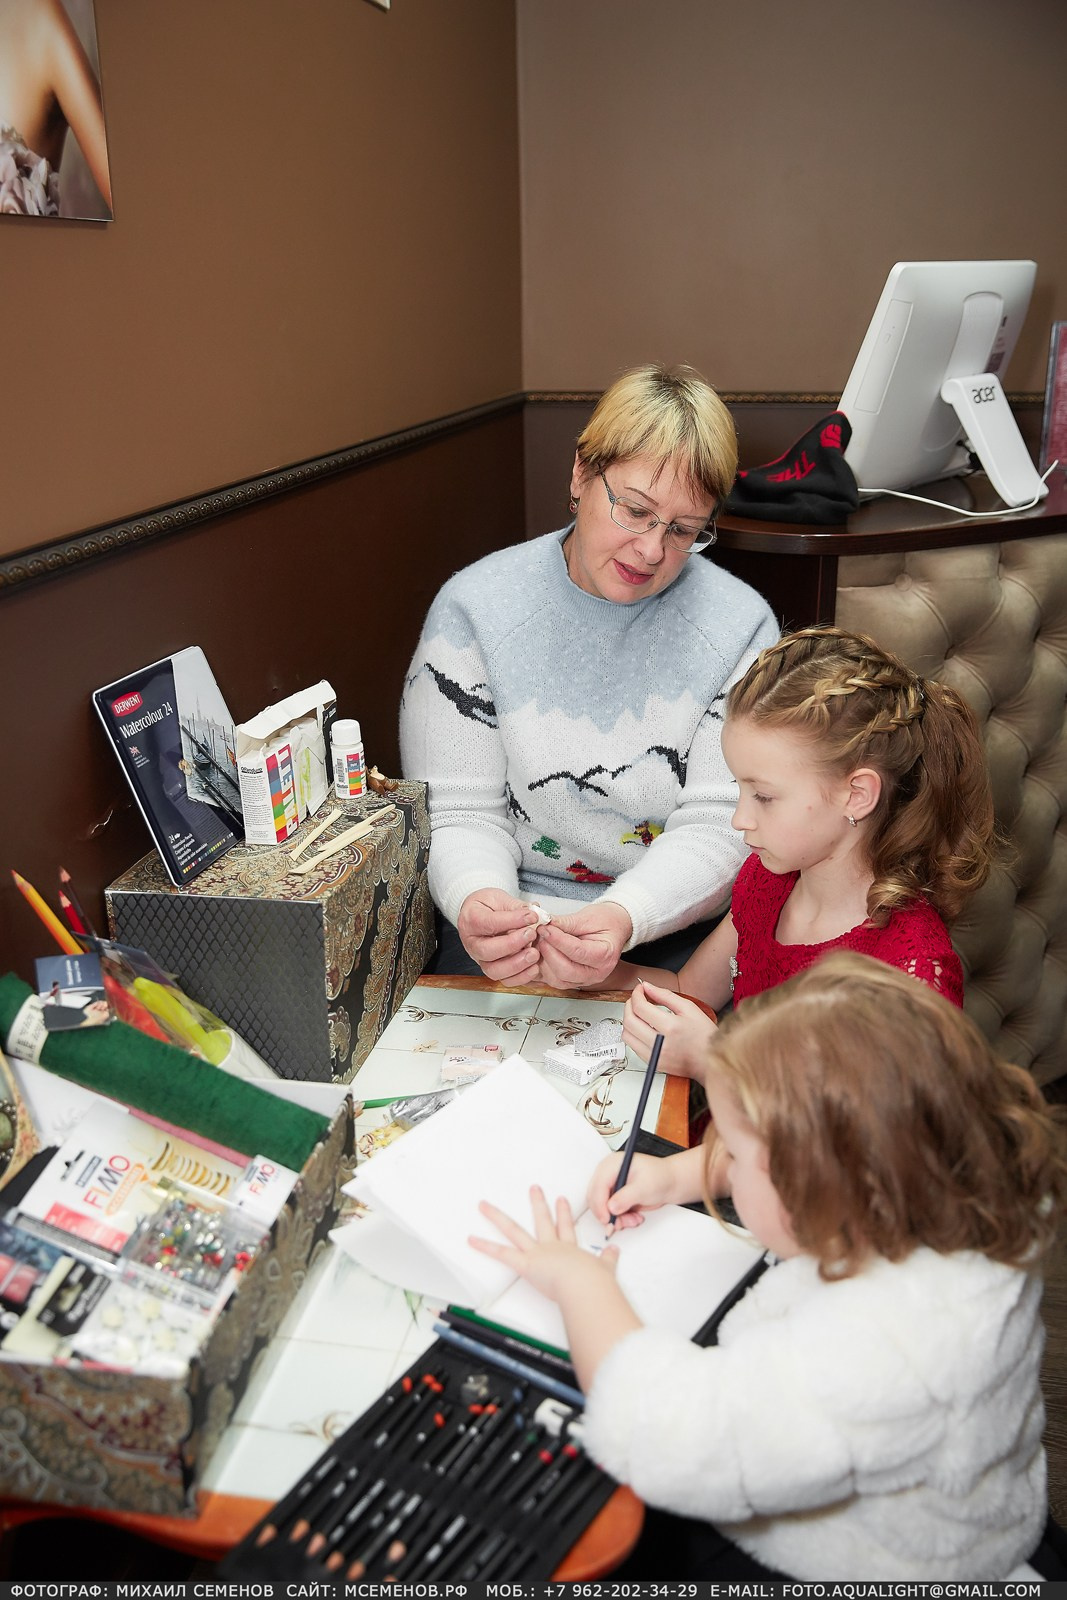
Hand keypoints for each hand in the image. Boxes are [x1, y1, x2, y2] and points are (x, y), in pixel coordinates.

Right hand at [457, 888, 540, 981]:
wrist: (480, 914)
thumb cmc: (487, 905)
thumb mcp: (499, 898)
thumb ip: (515, 906)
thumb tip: (534, 912)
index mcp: (471, 920)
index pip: (489, 923)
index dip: (512, 921)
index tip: (531, 916)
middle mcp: (472, 943)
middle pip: (487, 951)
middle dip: (512, 944)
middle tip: (531, 934)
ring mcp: (481, 959)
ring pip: (494, 970)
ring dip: (517, 964)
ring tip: (534, 953)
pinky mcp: (492, 969)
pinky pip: (504, 980)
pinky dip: (520, 977)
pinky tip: (534, 967)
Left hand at [470, 1185, 617, 1303]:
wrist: (586, 1287)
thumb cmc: (594, 1283)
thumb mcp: (605, 1269)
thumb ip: (608, 1260)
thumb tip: (614, 1252)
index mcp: (570, 1250)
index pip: (566, 1228)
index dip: (563, 1214)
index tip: (561, 1200)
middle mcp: (552, 1247)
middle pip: (542, 1220)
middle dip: (537, 1203)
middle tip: (533, 1189)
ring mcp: (537, 1253)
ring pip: (514, 1230)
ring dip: (497, 1217)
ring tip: (484, 1206)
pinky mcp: (526, 1264)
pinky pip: (502, 1254)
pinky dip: (485, 1247)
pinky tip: (472, 1239)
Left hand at [535, 902, 632, 988]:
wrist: (613, 928)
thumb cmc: (605, 922)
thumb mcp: (588, 917)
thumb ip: (566, 922)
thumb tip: (546, 924)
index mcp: (605, 955)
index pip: (578, 951)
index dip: (558, 940)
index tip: (545, 928)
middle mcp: (597, 973)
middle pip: (566, 971)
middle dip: (549, 952)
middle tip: (540, 935)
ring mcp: (585, 980)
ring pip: (557, 980)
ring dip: (543, 962)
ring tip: (539, 943)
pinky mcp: (573, 982)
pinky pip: (553, 981)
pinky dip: (543, 970)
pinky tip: (538, 955)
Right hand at [586, 1150, 691, 1229]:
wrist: (670, 1183)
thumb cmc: (660, 1177)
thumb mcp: (645, 1186)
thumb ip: (627, 1196)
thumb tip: (611, 1207)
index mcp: (612, 1164)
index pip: (598, 1185)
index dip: (600, 1204)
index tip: (607, 1219)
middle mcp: (608, 1174)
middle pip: (596, 1198)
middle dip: (608, 1214)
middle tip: (620, 1224)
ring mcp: (610, 1186)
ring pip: (602, 1208)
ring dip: (616, 1218)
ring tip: (633, 1220)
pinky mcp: (615, 1197)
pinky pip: (610, 1212)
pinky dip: (620, 1219)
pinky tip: (633, 1218)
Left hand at [623, 982, 716, 1079]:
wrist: (711, 1060)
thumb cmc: (704, 1035)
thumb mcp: (689, 1008)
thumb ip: (665, 995)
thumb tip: (647, 987)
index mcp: (670, 1027)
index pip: (640, 1007)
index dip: (636, 994)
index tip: (640, 989)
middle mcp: (660, 1044)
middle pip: (629, 1021)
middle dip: (629, 1005)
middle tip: (636, 998)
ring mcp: (655, 1056)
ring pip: (627, 1035)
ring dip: (628, 1020)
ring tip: (639, 1013)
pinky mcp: (653, 1064)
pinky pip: (633, 1047)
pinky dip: (634, 1034)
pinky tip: (643, 1028)